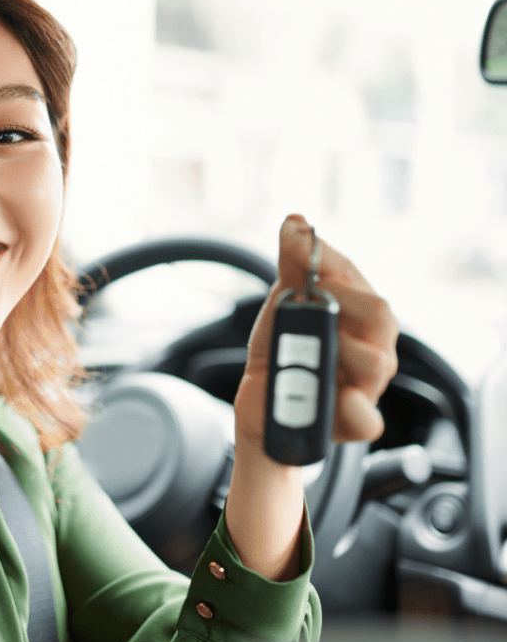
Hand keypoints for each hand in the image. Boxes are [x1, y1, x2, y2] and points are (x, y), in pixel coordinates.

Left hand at [234, 214, 399, 452]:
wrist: (262, 397)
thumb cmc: (283, 346)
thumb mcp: (284, 301)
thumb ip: (294, 263)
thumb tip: (296, 219)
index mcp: (362, 312)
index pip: (356, 276)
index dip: (325, 259)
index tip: (294, 248)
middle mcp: (375, 345)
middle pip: (379, 314)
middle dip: (337, 300)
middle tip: (302, 303)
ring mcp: (368, 385)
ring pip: (375, 362)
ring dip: (337, 348)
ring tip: (307, 349)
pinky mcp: (354, 421)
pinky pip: (368, 418)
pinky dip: (356, 409)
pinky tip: (342, 398)